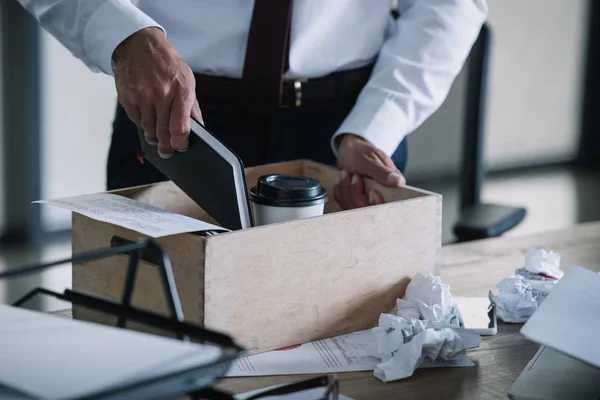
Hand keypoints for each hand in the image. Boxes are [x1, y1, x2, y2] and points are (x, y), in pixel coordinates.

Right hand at [112, 27, 202, 158]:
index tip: (181, 148)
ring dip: (154, 137)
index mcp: (180, 91)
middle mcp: (161, 95)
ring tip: (157, 139)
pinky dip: (143, 124)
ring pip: (149, 130)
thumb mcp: (187, 81)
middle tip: (167, 152)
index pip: (180, 128)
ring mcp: (142, 97)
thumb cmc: (167, 64)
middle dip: (166, 146)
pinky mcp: (127, 98)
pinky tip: (147, 119)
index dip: (180, 144)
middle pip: (163, 133)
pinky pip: (137, 121)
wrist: (140, 44)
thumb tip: (199, 129)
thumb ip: (192, 107)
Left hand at [334, 134, 405, 209]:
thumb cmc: (361, 152)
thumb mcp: (371, 159)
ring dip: (346, 189)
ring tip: (346, 173)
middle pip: (367, 209)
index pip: (387, 205)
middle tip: (355, 176)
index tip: (372, 192)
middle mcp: (381, 196)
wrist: (351, 150)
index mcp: (392, 187)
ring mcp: (366, 200)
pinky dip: (340, 191)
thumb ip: (382, 172)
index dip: (377, 203)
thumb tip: (398, 182)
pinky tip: (342, 179)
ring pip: (353, 207)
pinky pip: (344, 204)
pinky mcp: (354, 201)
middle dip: (356, 192)